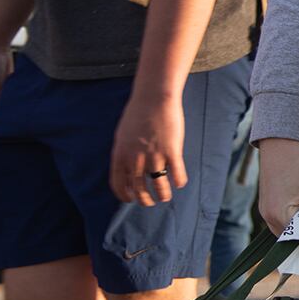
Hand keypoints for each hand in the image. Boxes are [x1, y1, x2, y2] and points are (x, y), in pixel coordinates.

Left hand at [111, 90, 186, 204]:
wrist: (154, 97)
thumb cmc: (138, 113)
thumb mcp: (123, 135)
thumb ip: (124, 152)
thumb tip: (126, 168)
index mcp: (120, 155)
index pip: (119, 184)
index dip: (125, 196)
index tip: (131, 199)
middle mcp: (135, 159)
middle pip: (139, 190)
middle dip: (145, 200)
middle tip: (150, 202)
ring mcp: (154, 157)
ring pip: (159, 186)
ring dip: (163, 195)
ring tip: (165, 196)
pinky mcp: (172, 152)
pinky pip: (177, 175)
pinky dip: (179, 182)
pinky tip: (180, 183)